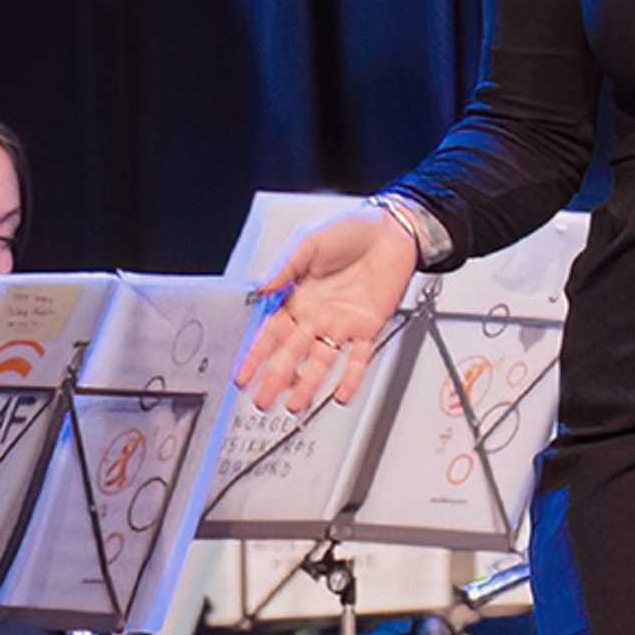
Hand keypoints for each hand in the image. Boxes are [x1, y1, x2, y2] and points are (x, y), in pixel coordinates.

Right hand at [235, 211, 417, 411]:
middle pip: (291, 354)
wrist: (392, 228)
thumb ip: (284, 267)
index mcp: (296, 297)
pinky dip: (350, 378)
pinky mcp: (369, 326)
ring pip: (320, 362)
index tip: (242, 376)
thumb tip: (260, 287)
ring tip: (294, 405)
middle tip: (262, 401)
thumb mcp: (308, 242)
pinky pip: (358, 358)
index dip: (255, 356)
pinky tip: (340, 395)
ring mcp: (342, 324)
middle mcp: (316, 315)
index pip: (269, 334)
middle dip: (275, 378)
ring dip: (307, 384)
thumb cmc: (349, 230)